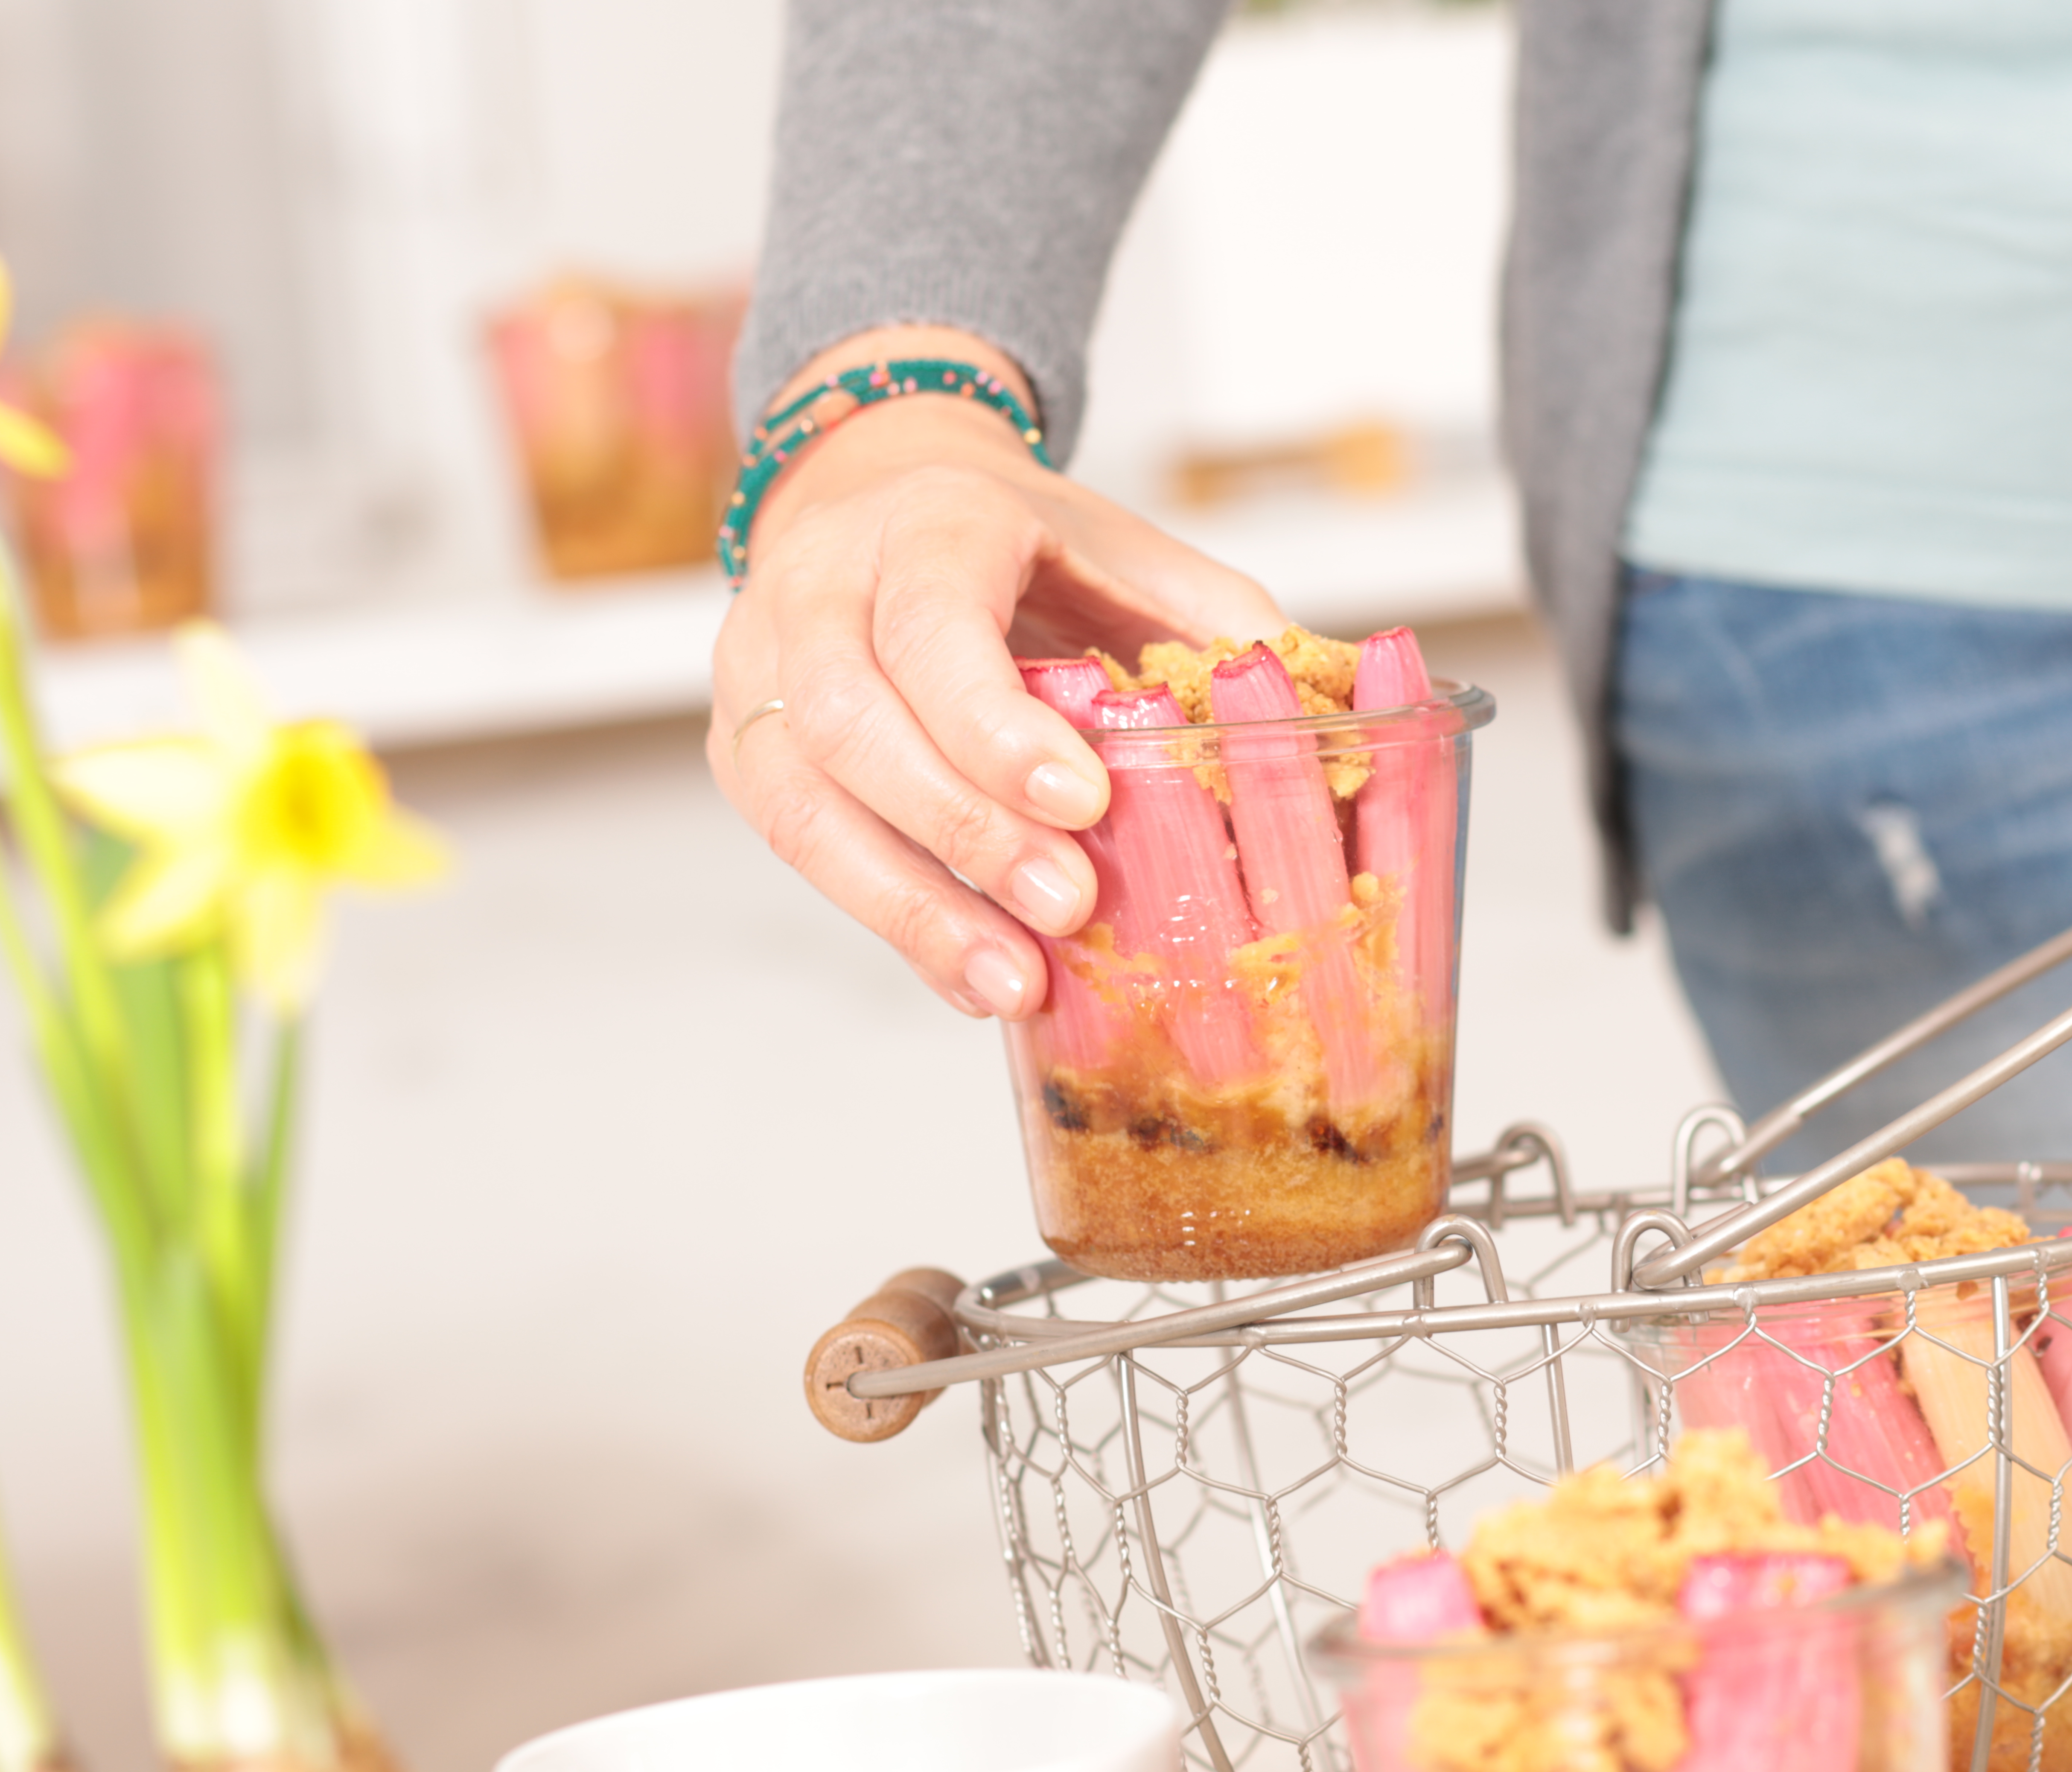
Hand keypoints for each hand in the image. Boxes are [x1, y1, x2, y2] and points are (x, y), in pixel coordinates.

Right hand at [708, 325, 1286, 1017]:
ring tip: (1010, 982)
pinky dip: (888, 919)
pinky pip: (799, 845)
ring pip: (801, 800)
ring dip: (910, 904)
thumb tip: (1328, 720)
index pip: (932, 623)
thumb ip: (1212, 624)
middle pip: (851, 719)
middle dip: (961, 827)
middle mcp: (815, 587)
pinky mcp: (743, 746)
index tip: (1080, 802)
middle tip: (1065, 907)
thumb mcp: (1123, 550)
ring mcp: (757, 668)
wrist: (881, 488)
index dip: (994, 723)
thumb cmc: (1016, 542)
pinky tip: (966, 973)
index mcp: (923, 522)